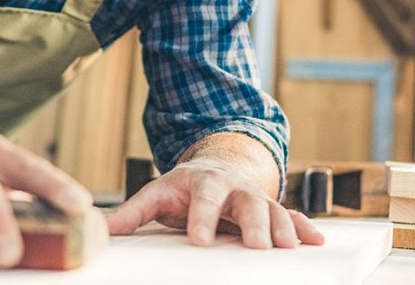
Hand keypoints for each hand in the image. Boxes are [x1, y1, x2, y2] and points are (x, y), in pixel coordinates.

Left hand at [106, 158, 324, 248]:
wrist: (217, 165)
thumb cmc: (182, 188)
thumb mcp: (155, 194)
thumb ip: (130, 213)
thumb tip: (97, 231)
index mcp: (202, 183)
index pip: (203, 199)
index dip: (202, 217)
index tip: (200, 239)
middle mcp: (233, 187)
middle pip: (246, 202)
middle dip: (253, 222)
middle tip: (256, 245)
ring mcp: (256, 197)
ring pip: (274, 210)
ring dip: (283, 228)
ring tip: (287, 248)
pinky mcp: (272, 209)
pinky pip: (292, 216)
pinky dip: (305, 228)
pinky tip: (317, 242)